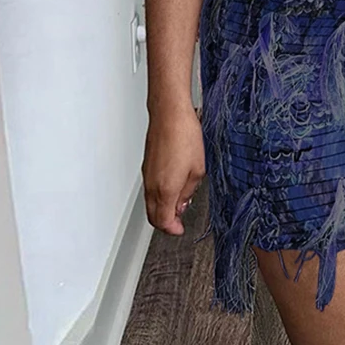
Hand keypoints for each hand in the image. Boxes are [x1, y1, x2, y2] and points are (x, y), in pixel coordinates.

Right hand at [141, 104, 205, 235]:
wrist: (169, 114)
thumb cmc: (184, 136)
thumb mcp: (197, 169)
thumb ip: (189, 191)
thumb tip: (182, 202)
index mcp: (166, 189)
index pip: (163, 221)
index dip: (172, 229)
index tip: (180, 229)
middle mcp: (153, 185)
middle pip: (153, 215)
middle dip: (165, 223)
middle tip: (178, 222)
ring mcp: (147, 175)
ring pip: (149, 203)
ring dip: (161, 209)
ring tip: (178, 204)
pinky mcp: (147, 166)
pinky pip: (149, 189)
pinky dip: (158, 196)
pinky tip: (171, 188)